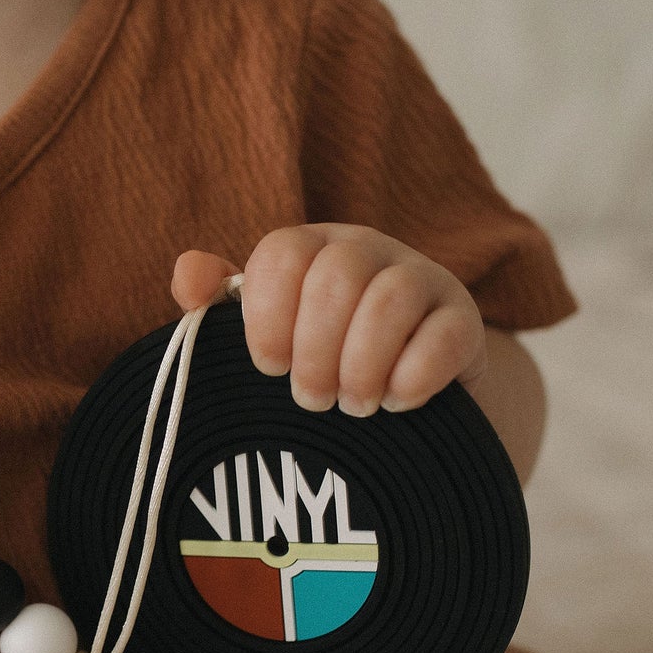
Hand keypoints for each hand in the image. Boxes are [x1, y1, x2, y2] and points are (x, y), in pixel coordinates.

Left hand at [172, 226, 486, 414]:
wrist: (407, 391)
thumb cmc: (323, 357)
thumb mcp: (270, 331)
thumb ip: (219, 302)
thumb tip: (187, 276)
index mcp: (315, 246)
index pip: (283, 252)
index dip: (268, 316)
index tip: (267, 367)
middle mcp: (369, 250)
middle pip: (337, 275)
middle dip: (316, 351)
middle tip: (310, 400)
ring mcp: (423, 280)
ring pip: (390, 300)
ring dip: (362, 365)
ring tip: (353, 406)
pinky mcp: (464, 320)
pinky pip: (444, 335)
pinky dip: (413, 377)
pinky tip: (396, 402)